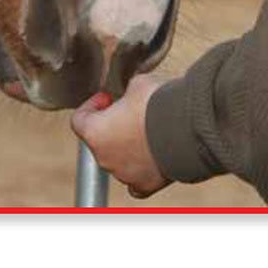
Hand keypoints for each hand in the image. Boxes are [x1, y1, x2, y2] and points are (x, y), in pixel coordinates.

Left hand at [71, 75, 170, 198]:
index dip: (92, 106)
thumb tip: (132, 95)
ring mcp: (124, 174)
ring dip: (129, 146)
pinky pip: (137, 180)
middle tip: (132, 111)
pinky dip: (143, 169)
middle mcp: (105, 158)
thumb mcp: (137, 83)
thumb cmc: (158, 103)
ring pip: (119, 160)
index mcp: (95, 132)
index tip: (107, 98)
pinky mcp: (146, 184)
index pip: (79, 120)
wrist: (187, 126)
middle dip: (113, 126)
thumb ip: (126, 93)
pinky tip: (152, 155)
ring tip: (150, 129)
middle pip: (100, 141)